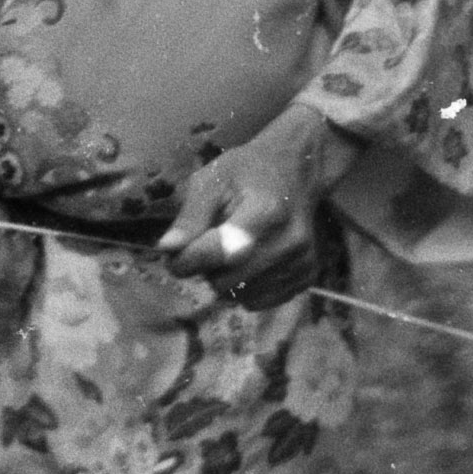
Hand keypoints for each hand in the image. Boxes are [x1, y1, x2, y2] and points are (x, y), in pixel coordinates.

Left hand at [157, 105, 359, 304]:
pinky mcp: (305, 278)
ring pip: (238, 296)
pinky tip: (248, 260)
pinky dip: (244, 287)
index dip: (186, 260)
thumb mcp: (212, 180)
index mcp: (266, 212)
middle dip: (205, 268)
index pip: (218, 253)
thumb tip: (167, 249)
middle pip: (225, 280)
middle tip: (207, 243)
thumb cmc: (247, 172)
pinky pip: (257, 302)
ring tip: (231, 248)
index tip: (173, 255)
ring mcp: (301, 263)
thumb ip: (190, 216)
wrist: (296, 171)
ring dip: (224, 278)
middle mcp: (289, 242)